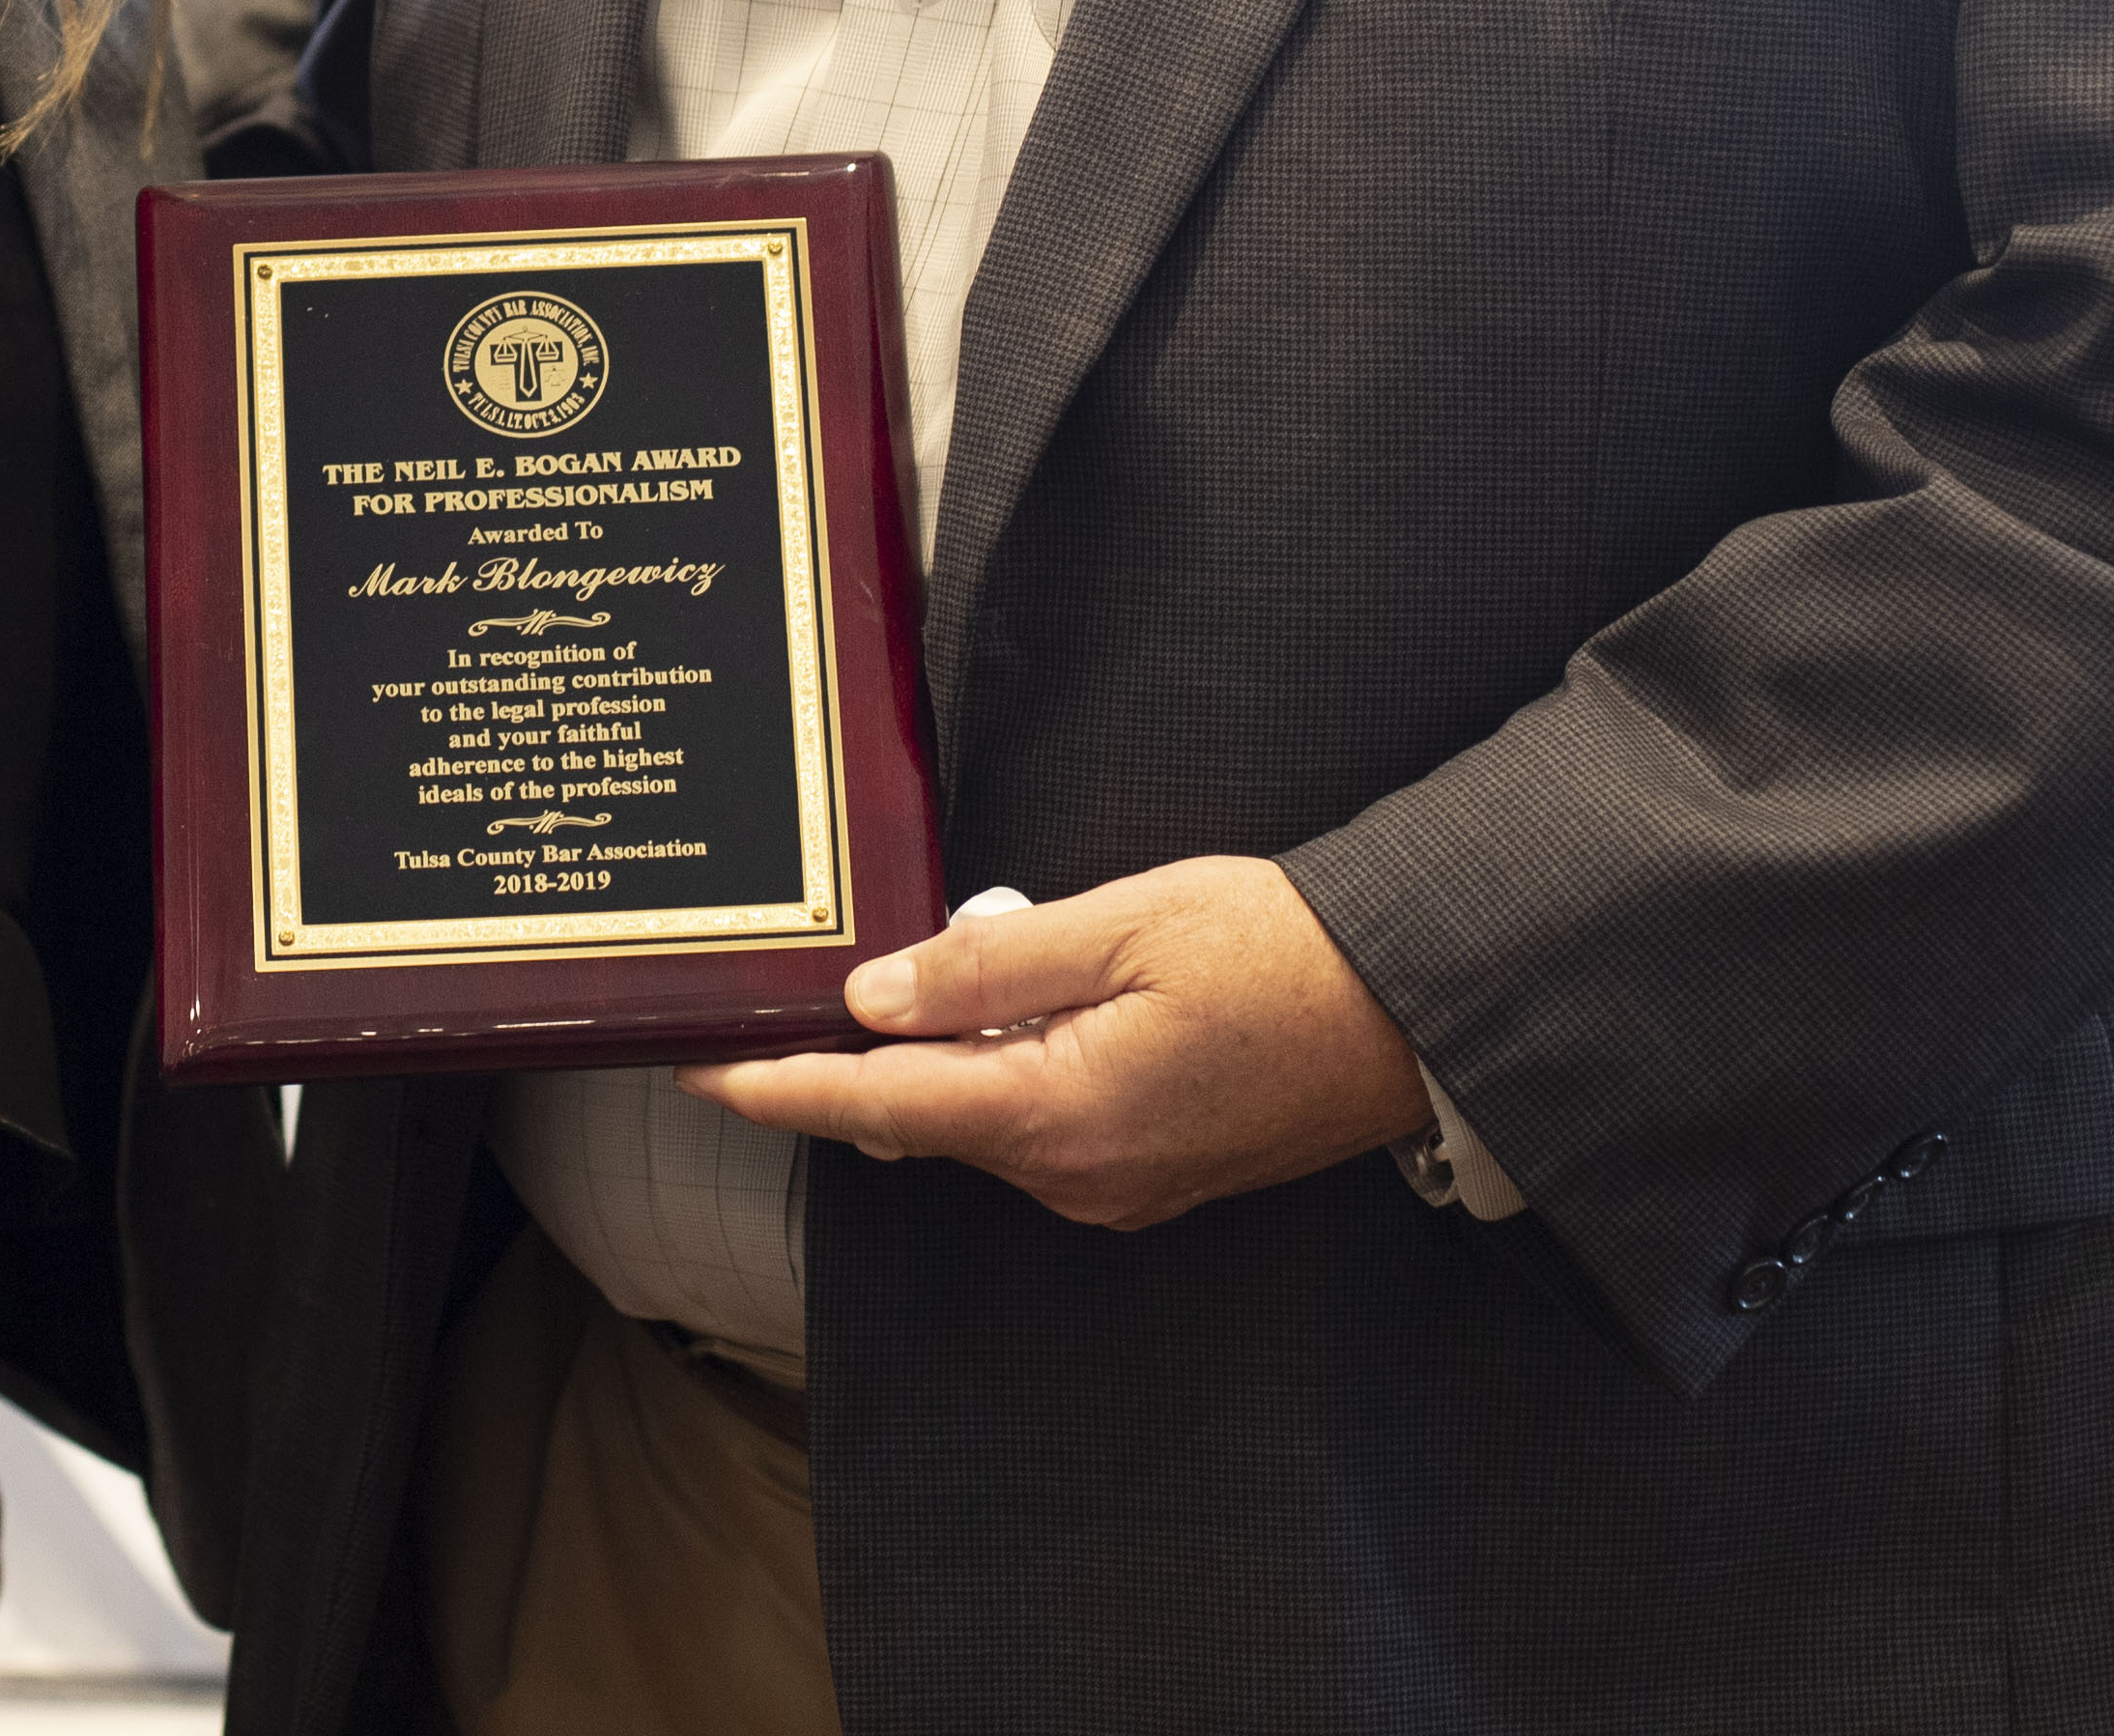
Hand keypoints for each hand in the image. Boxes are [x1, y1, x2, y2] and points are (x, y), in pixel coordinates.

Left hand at [677, 855, 1427, 1231]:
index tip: (698, 1067)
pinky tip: (1017, 1003)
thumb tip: (874, 997)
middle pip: (919, 1120)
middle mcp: (1075, 1176)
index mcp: (1057, 1116)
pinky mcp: (1148, 1176)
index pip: (877, 1106)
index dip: (778, 1086)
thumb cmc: (1283, 952)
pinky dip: (1000, 1074)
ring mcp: (1115, 1188)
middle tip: (806, 974)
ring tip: (937, 960)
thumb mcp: (1126, 924)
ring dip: (940, 1057)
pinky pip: (1036, 1129)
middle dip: (856, 1057)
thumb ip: (989, 966)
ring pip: (977, 1123)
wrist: (1415, 1014)